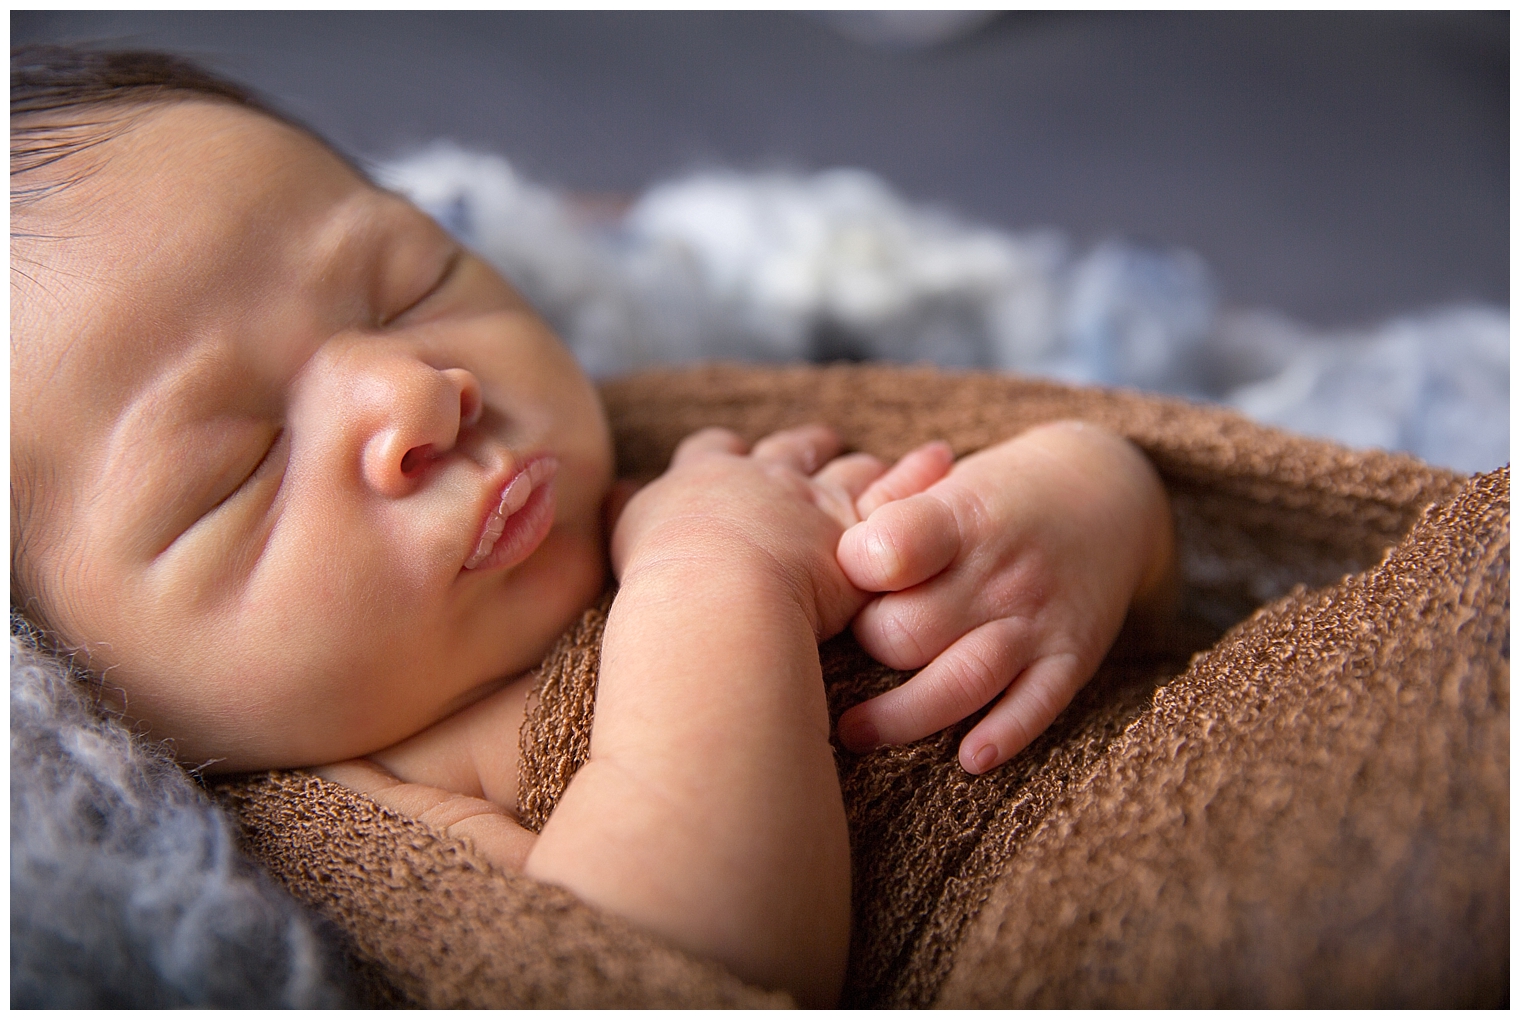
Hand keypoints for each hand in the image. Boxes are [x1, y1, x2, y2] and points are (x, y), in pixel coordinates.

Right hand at [611, 424, 892, 639]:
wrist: (717, 596)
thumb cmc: (664, 582)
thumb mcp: (626, 537)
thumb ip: (624, 512)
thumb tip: (611, 492)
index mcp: (701, 480)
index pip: (710, 451)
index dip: (722, 452)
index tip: (732, 453)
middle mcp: (761, 479)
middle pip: (786, 449)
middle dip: (801, 445)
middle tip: (820, 440)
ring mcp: (813, 502)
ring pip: (846, 470)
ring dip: (860, 465)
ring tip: (876, 462)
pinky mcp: (857, 535)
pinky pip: (900, 496)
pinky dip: (920, 477)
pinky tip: (937, 462)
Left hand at [835, 421, 1173, 773]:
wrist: (1106, 492)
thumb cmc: (1000, 495)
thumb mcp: (947, 480)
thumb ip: (886, 508)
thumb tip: (834, 549)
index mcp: (960, 517)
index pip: (888, 552)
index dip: (850, 571)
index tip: (840, 581)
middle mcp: (999, 572)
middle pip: (907, 632)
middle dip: (868, 645)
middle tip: (856, 645)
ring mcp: (1037, 619)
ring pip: (961, 681)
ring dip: (903, 717)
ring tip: (856, 733)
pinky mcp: (1070, 659)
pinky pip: (1036, 707)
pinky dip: (1006, 736)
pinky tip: (970, 759)